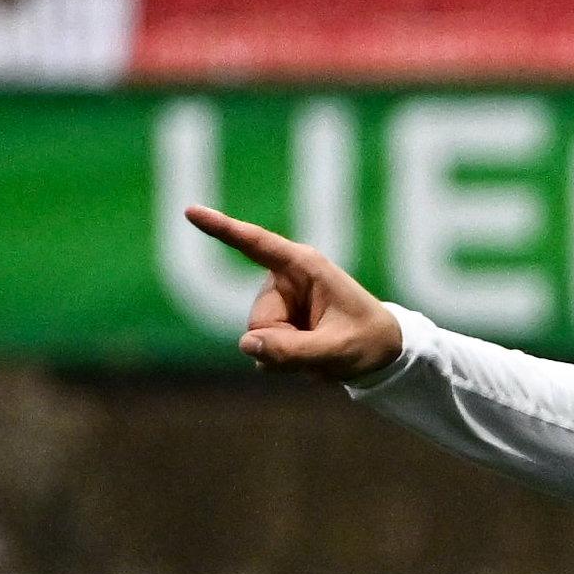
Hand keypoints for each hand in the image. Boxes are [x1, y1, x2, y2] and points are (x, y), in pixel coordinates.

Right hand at [184, 205, 403, 380]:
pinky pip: (262, 351)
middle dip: (285, 346)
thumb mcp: (338, 350)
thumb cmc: (368, 341)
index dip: (222, 228)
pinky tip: (312, 357)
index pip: (255, 245)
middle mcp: (284, 280)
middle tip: (324, 349)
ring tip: (322, 351)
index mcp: (304, 267)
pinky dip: (286, 362)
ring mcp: (277, 302)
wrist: (383, 352)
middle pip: (259, 324)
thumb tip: (246, 344)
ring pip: (258, 341)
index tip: (190, 211)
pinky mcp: (274, 322)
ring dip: (288, 357)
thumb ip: (293, 351)